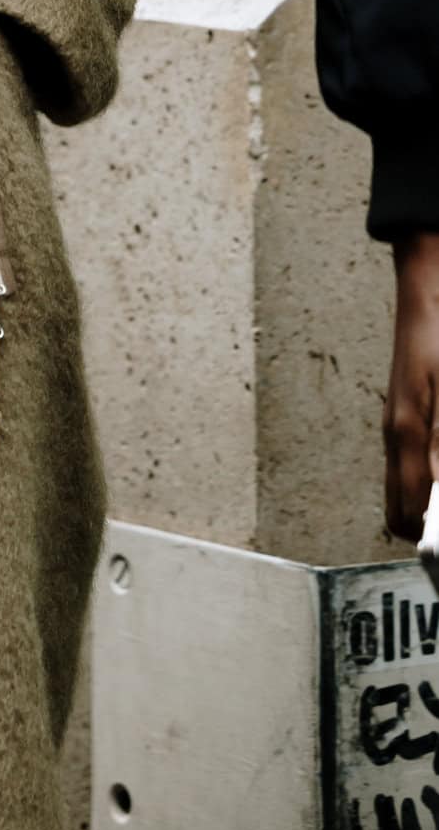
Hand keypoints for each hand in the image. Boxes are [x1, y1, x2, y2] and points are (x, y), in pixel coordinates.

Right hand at [385, 233, 438, 542]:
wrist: (429, 287)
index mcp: (406, 435)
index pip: (408, 518)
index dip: (432, 542)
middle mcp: (396, 438)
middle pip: (402, 514)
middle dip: (428, 530)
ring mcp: (399, 428)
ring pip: (408, 493)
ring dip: (430, 507)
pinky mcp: (409, 418)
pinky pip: (414, 469)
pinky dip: (429, 482)